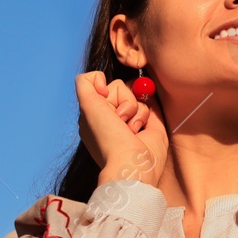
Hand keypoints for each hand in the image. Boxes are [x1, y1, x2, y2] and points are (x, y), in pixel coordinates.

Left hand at [75, 70, 167, 187]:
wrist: (130, 160)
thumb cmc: (106, 136)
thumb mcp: (87, 105)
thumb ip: (85, 83)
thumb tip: (101, 77)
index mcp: (96, 112)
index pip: (103, 85)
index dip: (104, 91)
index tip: (103, 101)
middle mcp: (114, 114)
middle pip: (121, 87)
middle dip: (120, 101)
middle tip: (118, 119)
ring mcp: (133, 118)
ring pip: (136, 94)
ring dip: (132, 110)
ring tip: (130, 128)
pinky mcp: (151, 122)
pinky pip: (150, 103)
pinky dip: (144, 115)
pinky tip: (140, 129)